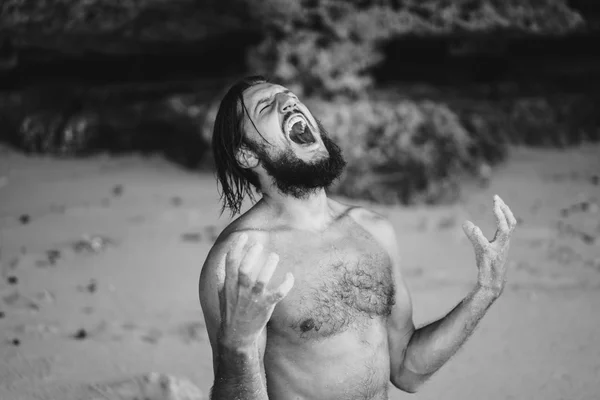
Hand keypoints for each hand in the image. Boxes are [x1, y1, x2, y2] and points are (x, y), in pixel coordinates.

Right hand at [218, 233, 293, 348]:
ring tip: (274, 256)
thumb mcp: (222, 295)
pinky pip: (279, 292)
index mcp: (229, 286)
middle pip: (245, 269)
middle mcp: (240, 291)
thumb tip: (221, 259)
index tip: (243, 236)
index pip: (230, 262)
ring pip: (262, 279)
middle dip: (252, 254)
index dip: (236, 247)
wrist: (237, 336)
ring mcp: (253, 299)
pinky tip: (289, 275)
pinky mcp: (266, 307)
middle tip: (259, 245)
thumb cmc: (231, 313)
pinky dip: (286, 283)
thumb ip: (222, 277)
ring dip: (269, 265)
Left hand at [462, 195, 516, 296]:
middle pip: (510, 224)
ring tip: (494, 207)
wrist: (492, 284)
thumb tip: (465, 222)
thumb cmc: (487, 265)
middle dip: (504, 210)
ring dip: (500, 218)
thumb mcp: (480, 247)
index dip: (505, 210)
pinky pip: (485, 245)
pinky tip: (474, 228)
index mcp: (504, 241)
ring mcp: (497, 251)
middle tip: (496, 198)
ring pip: (504, 232)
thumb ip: (473, 235)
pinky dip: (479, 235)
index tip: (497, 198)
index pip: (509, 222)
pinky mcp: (488, 257)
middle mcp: (503, 244)